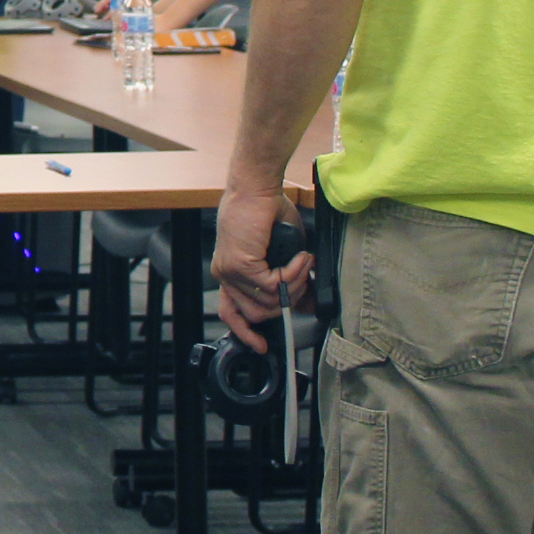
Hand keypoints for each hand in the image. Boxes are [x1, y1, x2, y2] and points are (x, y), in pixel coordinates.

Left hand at [212, 187, 307, 352]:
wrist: (257, 188)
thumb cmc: (268, 214)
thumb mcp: (282, 254)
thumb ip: (289, 280)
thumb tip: (307, 304)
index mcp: (230, 274)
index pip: (231, 313)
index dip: (247, 332)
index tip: (262, 345)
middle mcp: (226, 275)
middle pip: (259, 313)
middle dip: (290, 301)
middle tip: (305, 280)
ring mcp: (230, 271)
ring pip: (270, 302)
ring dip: (296, 285)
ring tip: (304, 263)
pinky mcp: (240, 264)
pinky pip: (275, 286)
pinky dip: (294, 274)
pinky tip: (299, 258)